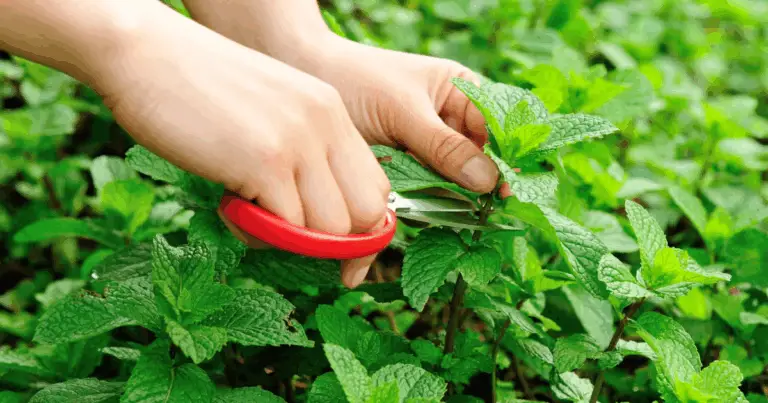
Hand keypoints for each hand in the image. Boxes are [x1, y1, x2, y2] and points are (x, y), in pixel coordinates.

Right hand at [92, 4, 388, 287]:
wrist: (142, 51)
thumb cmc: (197, 88)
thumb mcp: (269, 112)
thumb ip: (297, 154)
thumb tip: (308, 221)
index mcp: (331, 112)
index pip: (377, 188)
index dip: (362, 230)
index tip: (336, 253)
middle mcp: (325, 124)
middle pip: (366, 215)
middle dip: (336, 245)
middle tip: (290, 239)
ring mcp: (298, 141)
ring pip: (329, 230)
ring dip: (289, 239)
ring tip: (247, 212)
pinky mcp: (264, 161)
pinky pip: (285, 228)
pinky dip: (256, 233)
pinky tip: (228, 207)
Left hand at [288, 37, 499, 193]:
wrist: (304, 79)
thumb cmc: (356, 79)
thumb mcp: (404, 110)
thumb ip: (444, 146)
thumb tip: (488, 180)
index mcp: (461, 91)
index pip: (496, 127)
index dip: (504, 157)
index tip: (504, 188)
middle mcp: (449, 119)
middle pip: (478, 159)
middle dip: (479, 184)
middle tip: (484, 212)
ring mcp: (428, 145)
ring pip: (454, 178)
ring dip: (454, 197)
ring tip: (460, 217)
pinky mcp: (406, 166)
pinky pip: (427, 188)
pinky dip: (428, 201)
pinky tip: (431, 214)